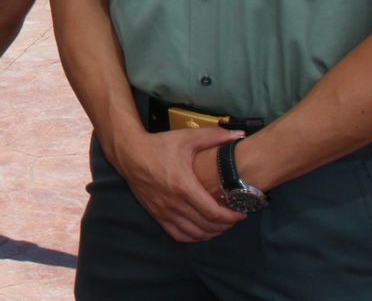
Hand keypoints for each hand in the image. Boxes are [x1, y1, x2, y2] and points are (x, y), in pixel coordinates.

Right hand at [112, 127, 245, 242]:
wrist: (129, 152)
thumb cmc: (159, 145)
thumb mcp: (186, 138)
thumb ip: (214, 136)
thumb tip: (240, 134)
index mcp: (184, 186)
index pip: (214, 213)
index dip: (231, 217)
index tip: (242, 212)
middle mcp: (173, 203)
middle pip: (207, 226)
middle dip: (225, 226)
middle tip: (234, 218)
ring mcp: (163, 211)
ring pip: (194, 234)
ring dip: (211, 233)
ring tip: (220, 225)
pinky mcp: (156, 214)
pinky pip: (178, 235)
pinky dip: (193, 237)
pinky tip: (201, 231)